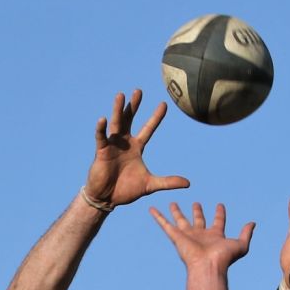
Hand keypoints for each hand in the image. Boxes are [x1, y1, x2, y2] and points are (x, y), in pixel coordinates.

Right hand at [83, 89, 189, 208]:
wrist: (108, 199)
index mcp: (137, 147)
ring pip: (116, 124)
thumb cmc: (126, 190)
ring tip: (120, 95)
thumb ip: (168, 182)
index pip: (148, 129)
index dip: (156, 117)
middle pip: (130, 119)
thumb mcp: (150, 185)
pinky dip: (101, 129)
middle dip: (134, 106)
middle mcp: (125, 142)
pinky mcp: (101, 152)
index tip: (164, 104)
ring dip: (118, 110)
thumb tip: (188, 183)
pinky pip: (101, 138)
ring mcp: (112, 145)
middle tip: (138, 91)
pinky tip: (102, 119)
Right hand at [150, 201, 254, 271]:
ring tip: (173, 203)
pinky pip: (164, 224)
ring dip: (177, 212)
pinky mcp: (176, 236)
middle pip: (198, 220)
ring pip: (181, 220)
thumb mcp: (241, 245)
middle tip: (196, 203)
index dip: (220, 213)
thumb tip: (253, 223)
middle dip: (198, 212)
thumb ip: (246, 233)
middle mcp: (201, 235)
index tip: (220, 205)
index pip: (218, 222)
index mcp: (215, 236)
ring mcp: (187, 236)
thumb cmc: (224, 258)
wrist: (209, 266)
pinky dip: (157, 217)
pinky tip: (152, 208)